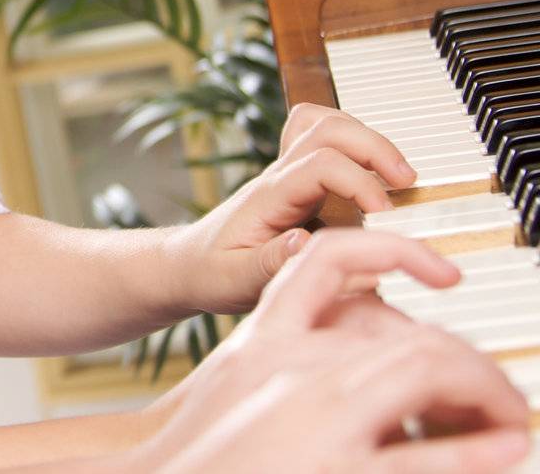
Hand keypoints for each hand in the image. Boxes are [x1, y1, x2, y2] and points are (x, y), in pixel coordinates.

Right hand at [137, 229, 529, 473]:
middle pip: (407, 336)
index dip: (394, 252)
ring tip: (510, 419)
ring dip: (483, 394)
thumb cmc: (194, 441)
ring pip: (425, 375)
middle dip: (468, 362)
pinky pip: (422, 460)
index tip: (444, 274)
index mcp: (268, 338)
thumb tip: (365, 345)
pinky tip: (503, 453)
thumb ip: (293, 347)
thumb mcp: (239, 375)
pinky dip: (473, 455)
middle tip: (496, 393)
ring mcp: (317, 421)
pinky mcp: (335, 471)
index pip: (333, 261)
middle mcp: (295, 370)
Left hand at [164, 103, 418, 313]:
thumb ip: (273, 262)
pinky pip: (322, 137)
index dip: (359, 182)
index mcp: (269, 198)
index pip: (320, 165)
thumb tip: (307, 242)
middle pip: (327, 128)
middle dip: (374, 146)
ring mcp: (288, 174)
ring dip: (368, 138)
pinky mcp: (297, 180)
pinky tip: (375, 170)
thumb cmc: (213, 273)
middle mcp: (280, 177)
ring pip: (326, 123)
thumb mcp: (238, 279)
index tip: (385, 215)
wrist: (189, 264)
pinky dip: (354, 140)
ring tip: (401, 175)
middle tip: (408, 182)